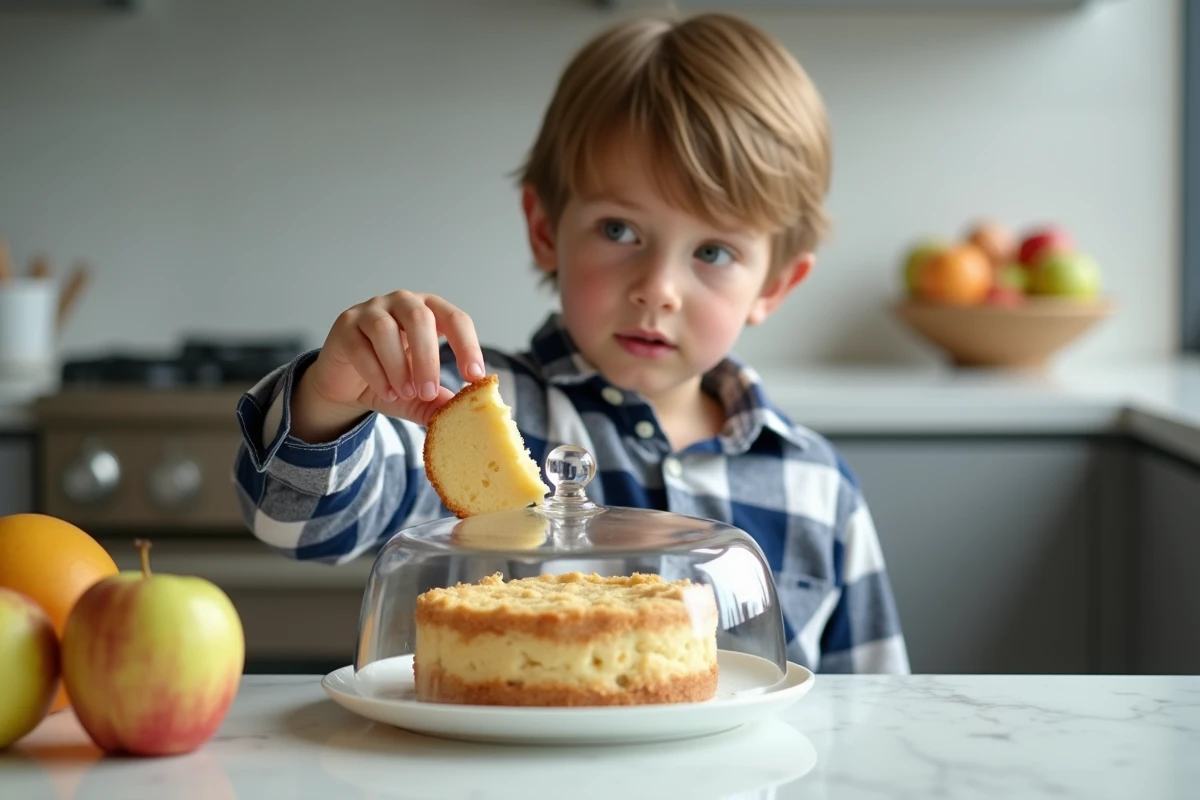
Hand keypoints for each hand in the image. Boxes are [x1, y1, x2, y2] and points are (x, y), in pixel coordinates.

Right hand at [291, 291, 485, 440]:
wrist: (346, 385)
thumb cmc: (390, 380)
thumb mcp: (419, 396)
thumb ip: (438, 402)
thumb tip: (463, 412)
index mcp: (430, 310)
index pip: (455, 319)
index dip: (467, 346)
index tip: (475, 377)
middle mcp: (402, 302)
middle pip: (420, 318)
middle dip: (428, 359)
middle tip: (430, 392)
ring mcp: (371, 310)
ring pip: (386, 330)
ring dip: (399, 366)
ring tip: (406, 394)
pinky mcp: (345, 325)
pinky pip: (361, 346)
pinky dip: (376, 374)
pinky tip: (388, 393)